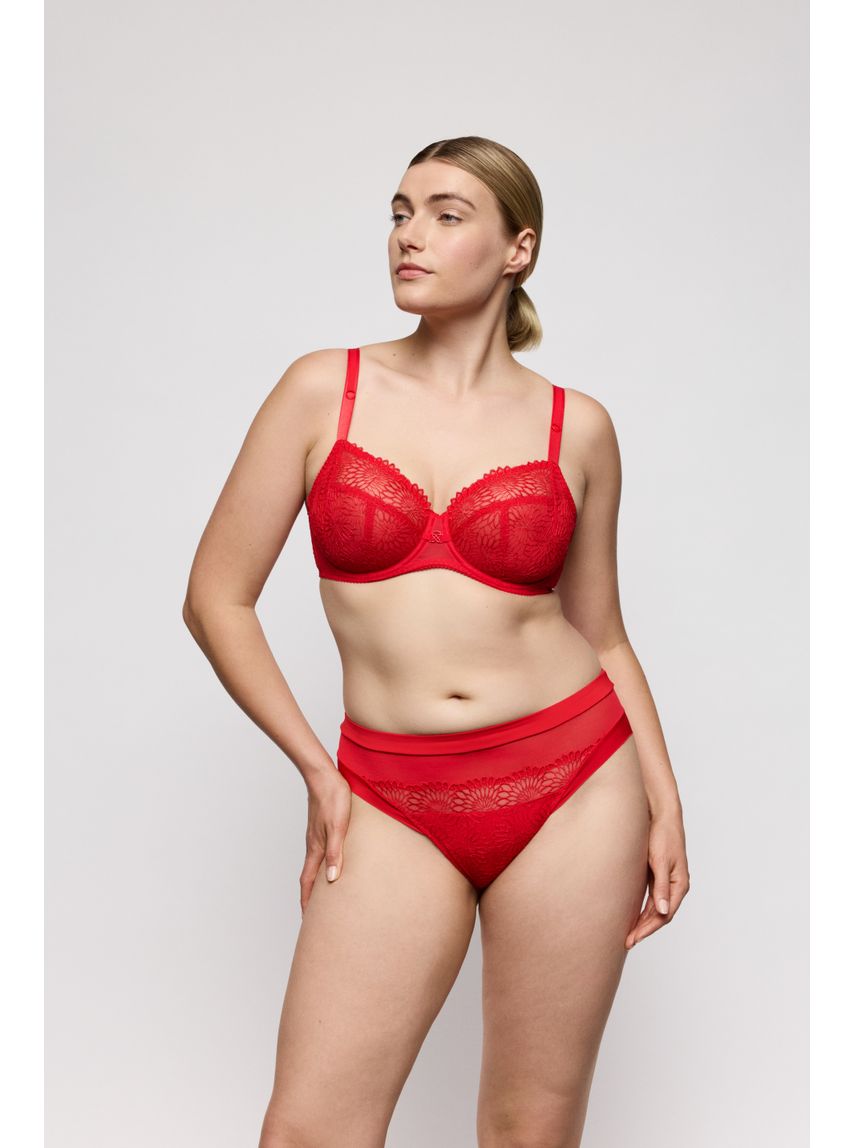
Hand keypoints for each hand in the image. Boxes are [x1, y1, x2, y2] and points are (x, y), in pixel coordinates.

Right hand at [300, 767, 352, 914]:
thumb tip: (331, 880)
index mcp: (316, 848)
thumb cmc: (333, 799)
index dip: (307, 902)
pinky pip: (321, 853)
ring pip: (315, 865)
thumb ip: (336, 853)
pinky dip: (323, 866)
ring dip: (317, 882)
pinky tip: (332, 864)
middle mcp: (314, 845)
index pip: (308, 882)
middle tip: (315, 916)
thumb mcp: (338, 827)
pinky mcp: (322, 828)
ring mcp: (317, 836)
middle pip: (309, 878)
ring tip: (324, 896)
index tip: (308, 921)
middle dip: (310, 898)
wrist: (324, 776)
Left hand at [625, 806, 689, 948]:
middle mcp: (675, 885)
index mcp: (679, 884)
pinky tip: (632, 916)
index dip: (648, 929)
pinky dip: (643, 909)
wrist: (661, 814)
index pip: (664, 915)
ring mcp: (666, 881)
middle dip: (644, 929)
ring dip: (643, 922)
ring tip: (628, 934)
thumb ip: (661, 886)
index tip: (633, 938)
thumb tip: (663, 912)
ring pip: (655, 909)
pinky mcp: (657, 875)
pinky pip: (651, 898)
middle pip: (660, 915)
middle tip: (627, 941)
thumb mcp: (660, 860)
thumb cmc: (662, 835)